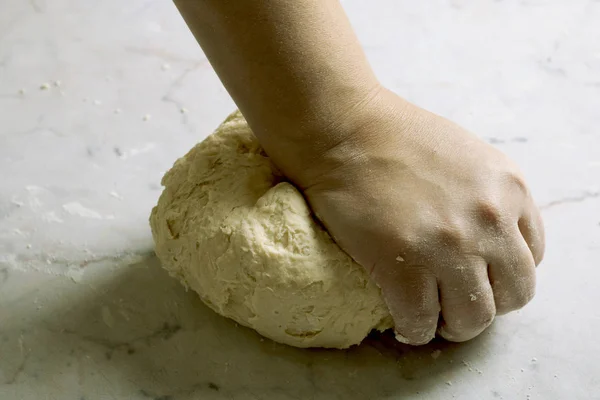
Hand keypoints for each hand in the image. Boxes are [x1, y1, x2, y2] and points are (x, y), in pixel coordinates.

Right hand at [288, 87, 544, 343]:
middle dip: (487, 304)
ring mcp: (449, 247)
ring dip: (454, 325)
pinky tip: (403, 322)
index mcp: (509, 189)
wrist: (343, 131)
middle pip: (513, 295)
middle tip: (458, 302)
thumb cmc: (395, 136)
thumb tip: (485, 236)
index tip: (480, 277)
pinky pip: (420, 322)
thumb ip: (488, 195)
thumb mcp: (467, 155)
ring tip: (432, 316)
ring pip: (473, 319)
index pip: (531, 257)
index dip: (503, 273)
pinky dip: (414, 329)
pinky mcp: (404, 268)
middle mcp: (489, 220)